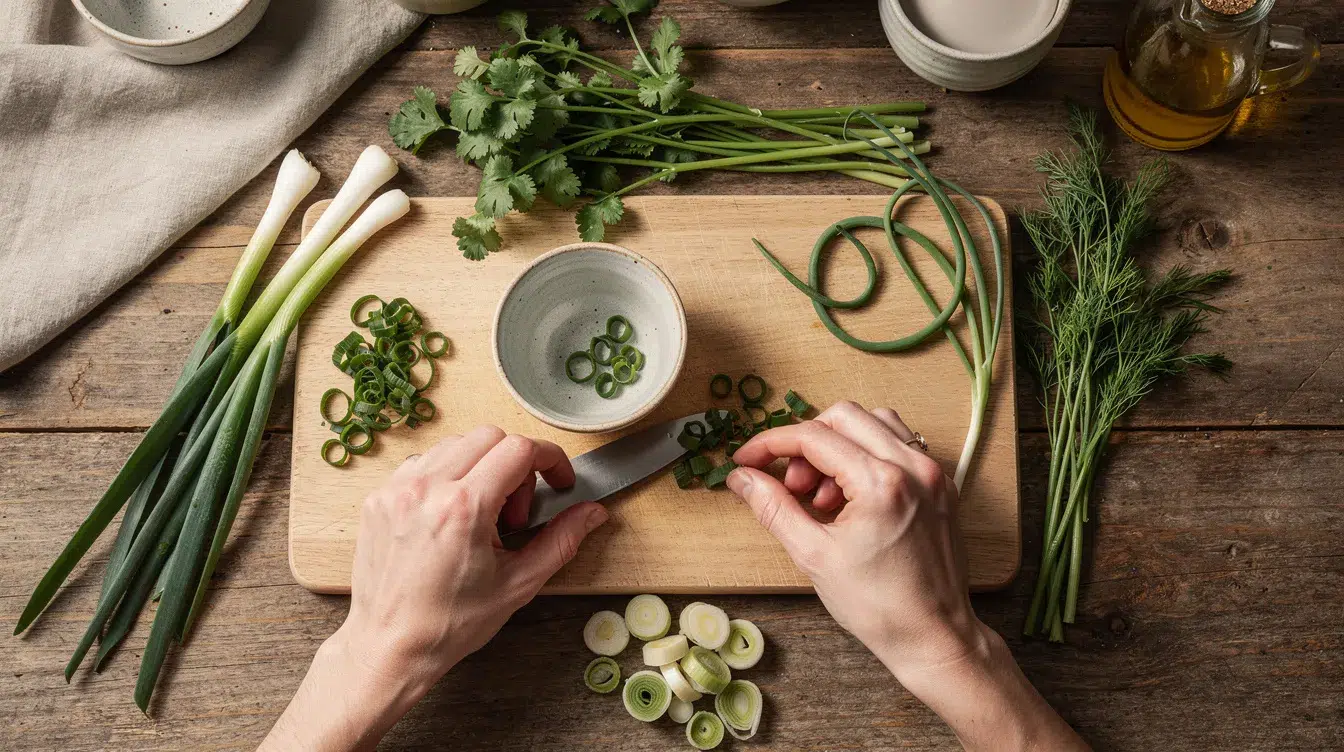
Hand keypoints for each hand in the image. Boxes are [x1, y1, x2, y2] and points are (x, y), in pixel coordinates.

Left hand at [338, 424, 608, 690]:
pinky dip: (449, 477)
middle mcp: (427, 488)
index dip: (549, 459)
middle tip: (516, 513)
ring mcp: (398, 489)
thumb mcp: (518, 584)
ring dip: (482, 468)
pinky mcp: (380, 496)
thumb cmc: (449, 623)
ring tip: (484, 518)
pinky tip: (455, 515)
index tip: (558, 480)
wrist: (391, 647)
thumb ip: (561, 540)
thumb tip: (591, 513)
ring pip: (457, 445)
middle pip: (490, 437)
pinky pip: (425, 463)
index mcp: (464, 507)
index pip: (519, 449)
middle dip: (516, 466)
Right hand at [726, 401, 977, 680]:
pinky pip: (899, 446)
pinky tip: (852, 497)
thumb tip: (742, 478)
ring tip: (824, 494)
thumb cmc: (878, 606)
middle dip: (806, 444)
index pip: (814, 437)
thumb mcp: (813, 555)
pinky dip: (867, 457)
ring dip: (839, 445)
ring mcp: (933, 474)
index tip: (747, 460)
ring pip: (875, 423)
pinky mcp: (941, 485)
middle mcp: (913, 467)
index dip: (770, 444)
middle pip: (844, 416)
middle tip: (793, 485)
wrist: (933, 637)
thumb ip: (773, 507)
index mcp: (881, 483)